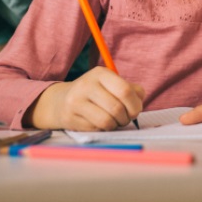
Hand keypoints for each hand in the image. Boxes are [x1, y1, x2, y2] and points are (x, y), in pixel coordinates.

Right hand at [26, 67, 144, 130]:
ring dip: (116, 125)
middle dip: (126, 118)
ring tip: (115, 121)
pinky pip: (96, 128)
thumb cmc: (95, 93)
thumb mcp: (111, 84)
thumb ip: (131, 89)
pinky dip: (104, 128)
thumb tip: (140, 99)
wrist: (61, 101)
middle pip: (117, 108)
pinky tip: (100, 123)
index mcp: (100, 73)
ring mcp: (76, 101)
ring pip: (107, 120)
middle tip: (126, 118)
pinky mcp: (70, 117)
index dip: (135, 104)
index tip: (136, 111)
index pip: (124, 90)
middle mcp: (86, 85)